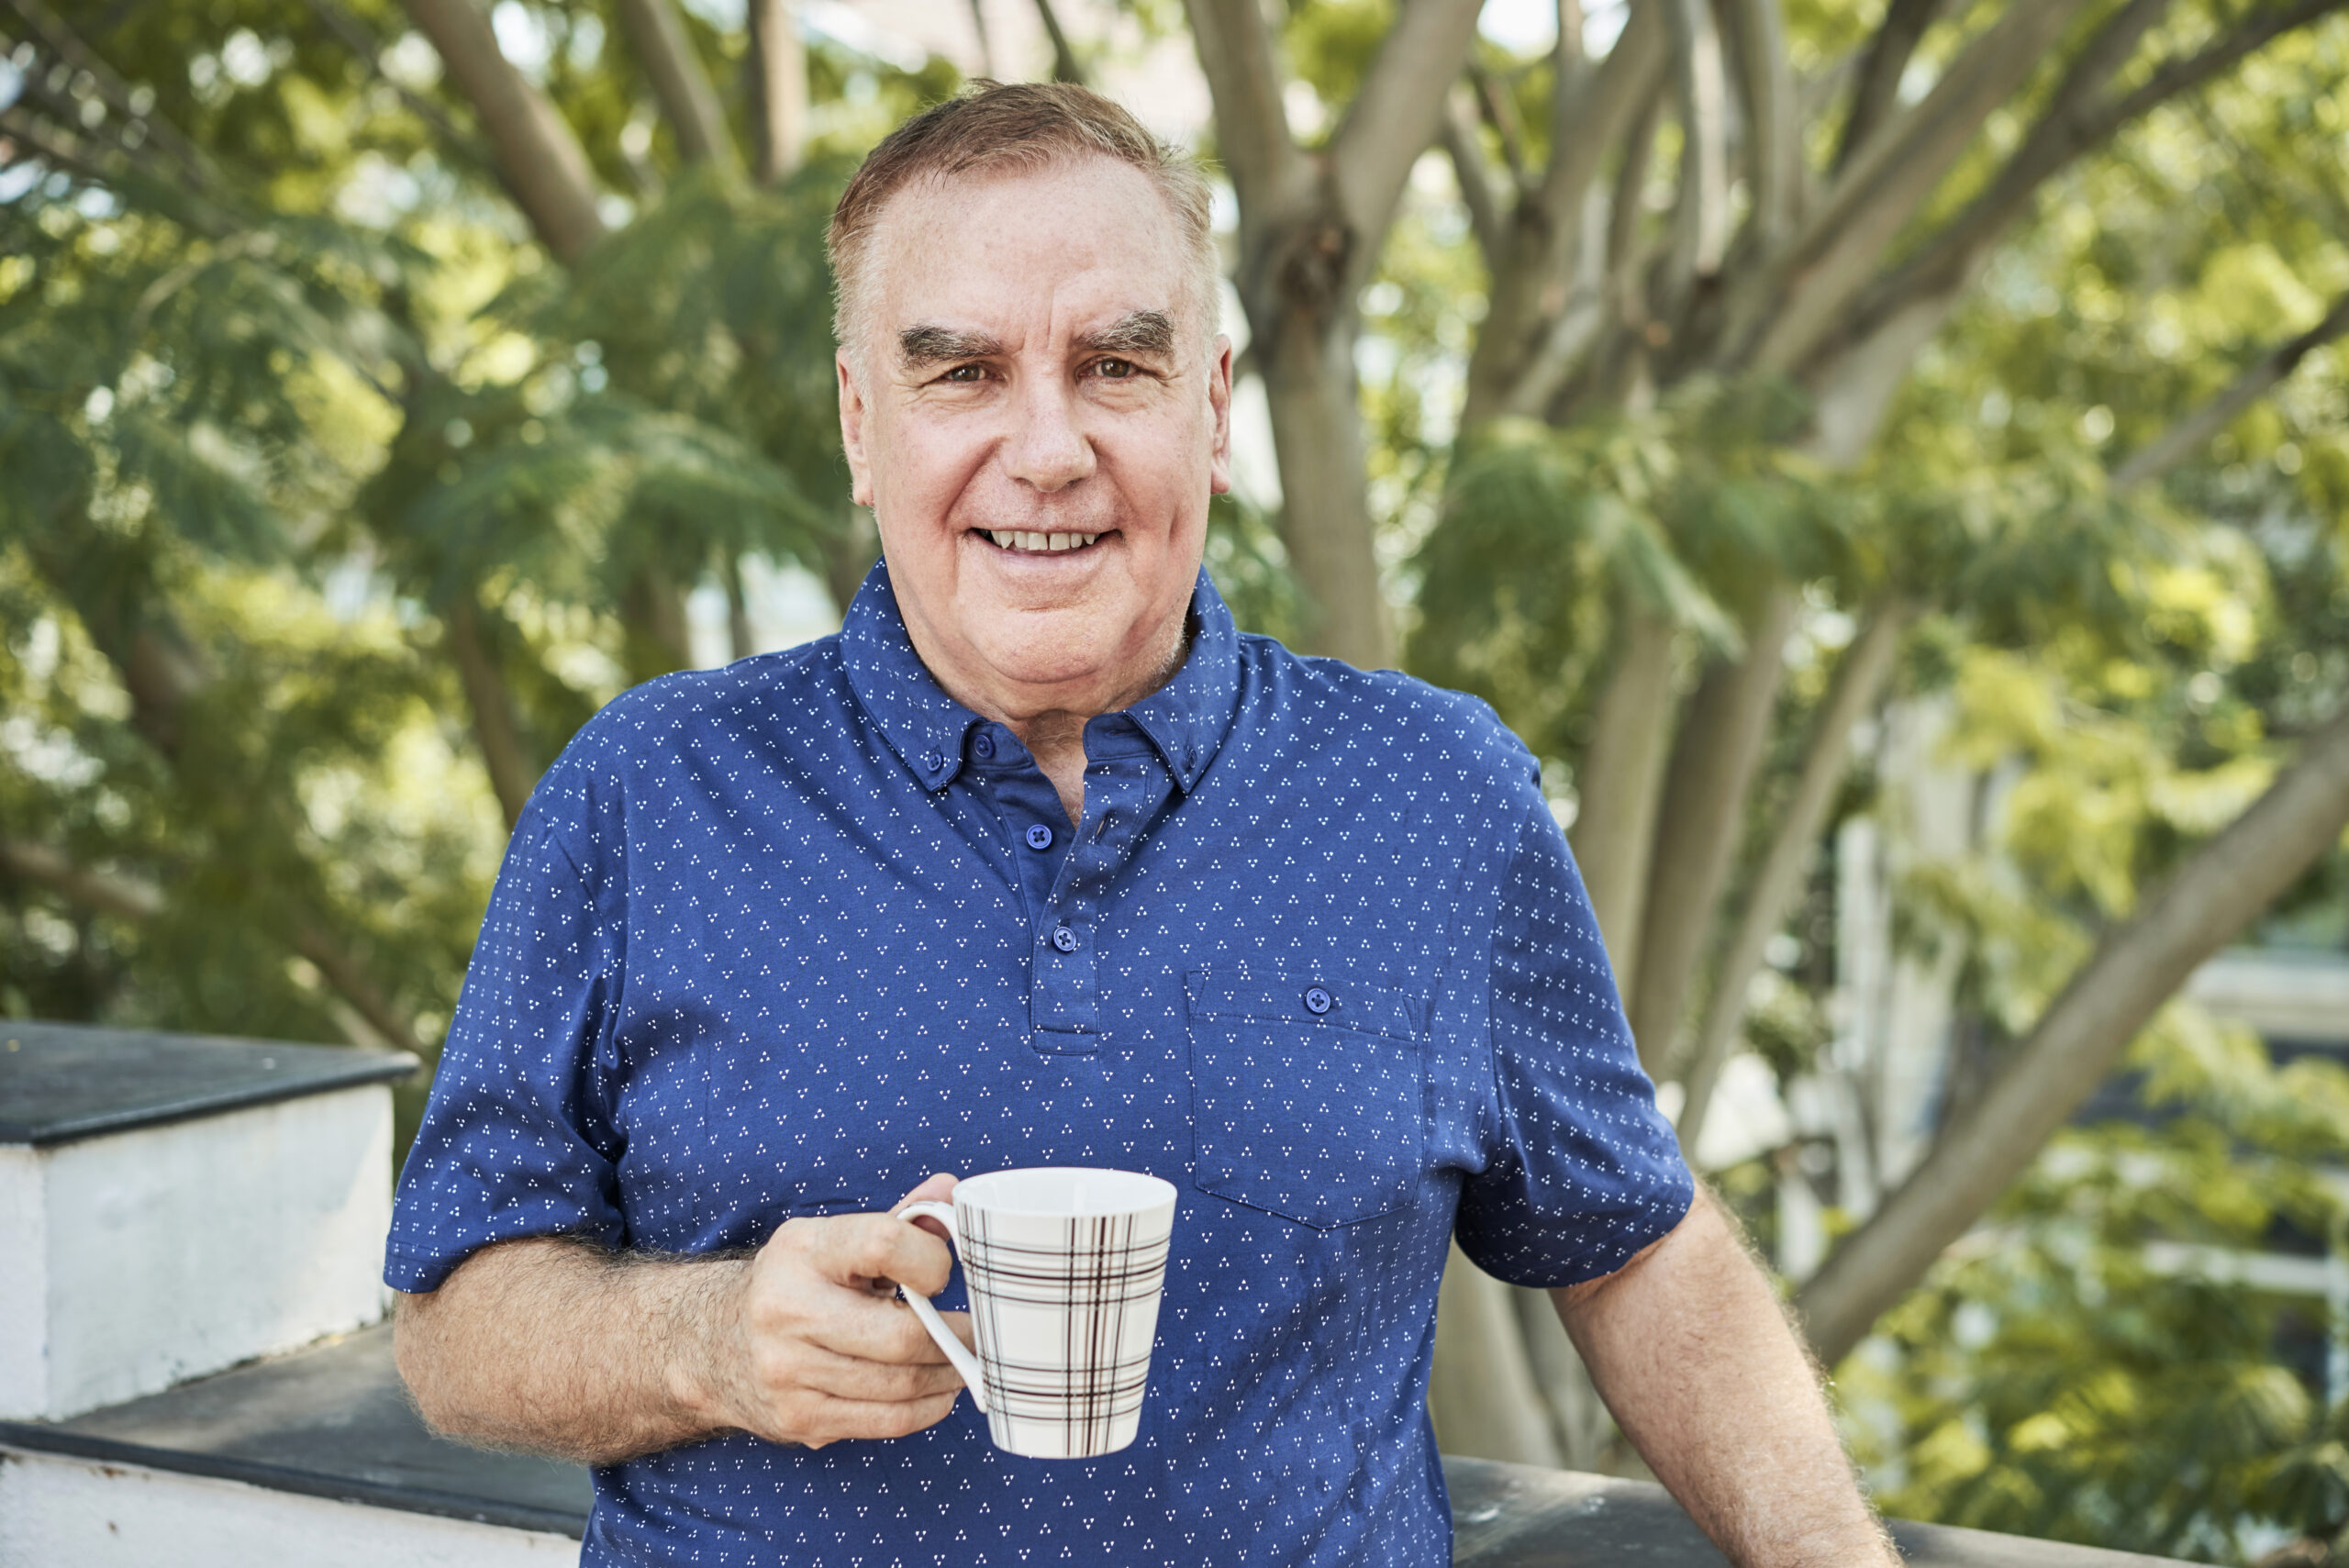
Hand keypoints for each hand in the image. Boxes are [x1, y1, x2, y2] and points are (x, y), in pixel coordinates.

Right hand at [697, 1173, 973, 1448]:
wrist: (712, 1344)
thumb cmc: (796, 1284)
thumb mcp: (834, 1240)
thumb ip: (898, 1219)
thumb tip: (949, 1189)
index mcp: (803, 1251)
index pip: (884, 1243)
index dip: (932, 1260)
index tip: (944, 1273)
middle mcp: (788, 1309)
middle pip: (900, 1336)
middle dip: (955, 1338)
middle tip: (978, 1334)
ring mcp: (788, 1370)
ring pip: (899, 1385)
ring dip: (947, 1376)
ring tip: (964, 1363)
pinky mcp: (798, 1418)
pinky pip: (884, 1422)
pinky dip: (926, 1408)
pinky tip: (938, 1391)